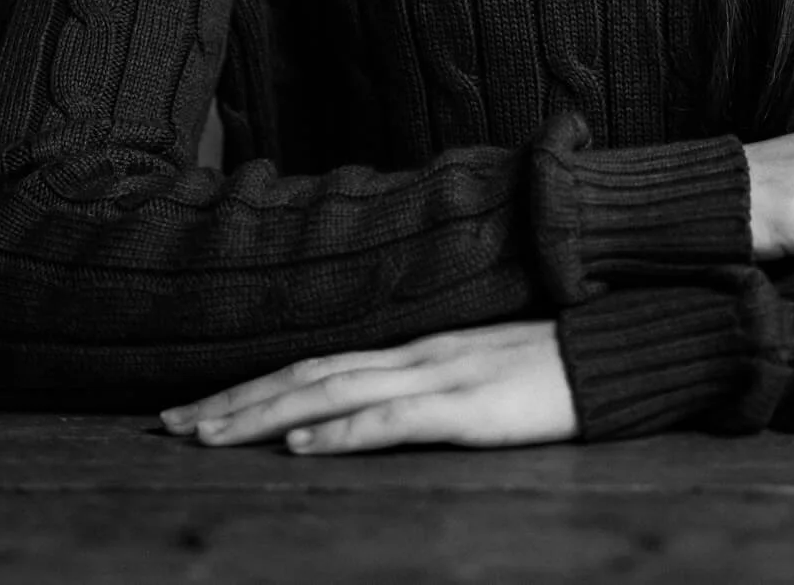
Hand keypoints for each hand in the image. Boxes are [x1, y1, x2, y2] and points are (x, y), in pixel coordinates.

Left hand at [159, 321, 577, 454]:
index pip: (317, 365)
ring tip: (208, 435)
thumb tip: (375, 410)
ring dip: (263, 414)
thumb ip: (432, 387)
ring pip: (333, 392)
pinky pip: (396, 418)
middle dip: (233, 401)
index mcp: (417, 350)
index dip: (253, 386)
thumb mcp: (484, 375)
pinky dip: (343, 429)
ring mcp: (443, 377)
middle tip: (169, 426)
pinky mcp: (472, 408)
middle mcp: (417, 356)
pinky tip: (302, 443)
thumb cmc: (559, 371)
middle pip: (307, 375)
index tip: (196, 409)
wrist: (625, 351)